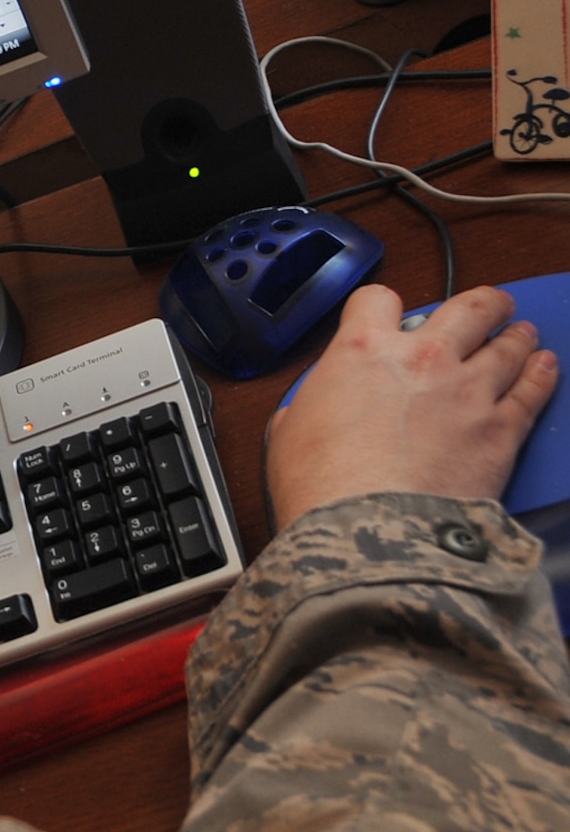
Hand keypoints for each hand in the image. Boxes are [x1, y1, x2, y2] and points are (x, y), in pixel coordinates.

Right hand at [268, 284, 558, 529]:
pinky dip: (542, 375)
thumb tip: (312, 411)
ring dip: (518, 337)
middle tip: (490, 307)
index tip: (388, 314)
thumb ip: (310, 406)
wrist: (369, 531)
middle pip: (469, 308)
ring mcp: (469, 392)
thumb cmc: (322, 487)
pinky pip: (533, 391)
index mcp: (363, 352)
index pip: (378, 300)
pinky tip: (545, 368)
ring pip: (510, 346)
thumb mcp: (288, 432)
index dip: (381, 306)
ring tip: (523, 336)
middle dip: (484, 305)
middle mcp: (423, 360)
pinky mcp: (502, 431)